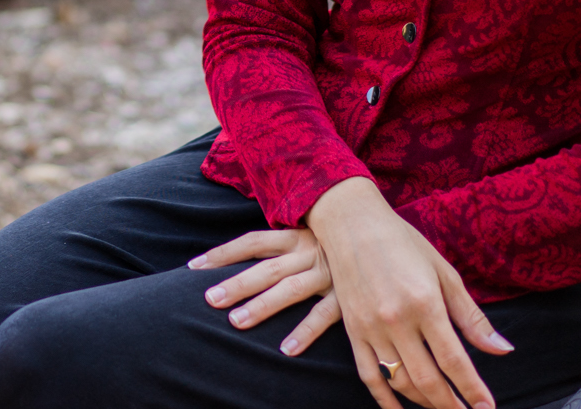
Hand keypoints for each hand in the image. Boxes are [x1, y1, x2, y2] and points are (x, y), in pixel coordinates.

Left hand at [188, 226, 340, 350]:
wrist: (387, 239)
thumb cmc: (342, 239)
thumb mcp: (314, 231)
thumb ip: (286, 240)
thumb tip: (249, 252)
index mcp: (296, 235)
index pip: (252, 241)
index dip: (223, 254)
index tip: (194, 268)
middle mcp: (309, 251)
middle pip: (266, 268)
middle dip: (237, 283)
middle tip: (210, 299)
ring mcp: (329, 273)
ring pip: (289, 289)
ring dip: (262, 305)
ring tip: (236, 322)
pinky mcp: (349, 296)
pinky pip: (325, 315)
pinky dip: (305, 331)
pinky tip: (287, 348)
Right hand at [306, 177, 511, 408]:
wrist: (353, 224)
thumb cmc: (403, 243)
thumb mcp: (444, 272)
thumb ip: (472, 316)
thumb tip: (502, 349)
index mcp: (424, 302)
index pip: (454, 360)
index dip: (472, 389)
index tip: (486, 406)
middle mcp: (396, 320)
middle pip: (428, 380)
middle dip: (451, 404)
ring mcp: (371, 329)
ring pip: (401, 383)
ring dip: (425, 403)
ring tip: (443, 407)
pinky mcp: (353, 332)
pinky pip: (370, 378)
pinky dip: (386, 401)